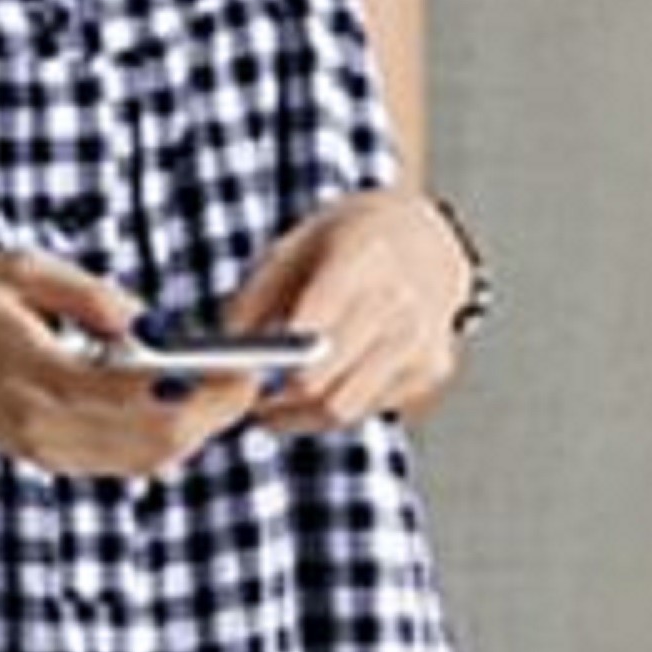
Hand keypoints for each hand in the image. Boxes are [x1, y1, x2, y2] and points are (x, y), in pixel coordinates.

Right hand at [0, 245, 276, 485]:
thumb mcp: (14, 268)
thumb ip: (82, 292)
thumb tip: (143, 318)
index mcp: (38, 371)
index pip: (141, 394)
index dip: (203, 388)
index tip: (244, 366)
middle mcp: (45, 423)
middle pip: (154, 440)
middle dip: (213, 415)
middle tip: (251, 379)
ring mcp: (45, 448)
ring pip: (143, 460)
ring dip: (193, 432)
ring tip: (227, 390)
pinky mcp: (45, 456)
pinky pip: (119, 461)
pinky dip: (162, 440)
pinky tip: (184, 408)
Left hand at [207, 185, 474, 431]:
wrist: (426, 238)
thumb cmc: (344, 244)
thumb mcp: (291, 248)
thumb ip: (250, 304)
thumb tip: (218, 372)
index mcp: (363, 255)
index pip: (311, 331)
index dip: (270, 365)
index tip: (240, 377)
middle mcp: (400, 298)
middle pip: (321, 383)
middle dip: (276, 399)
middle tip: (248, 400)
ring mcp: (422, 337)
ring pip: (341, 409)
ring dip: (299, 413)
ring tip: (274, 398)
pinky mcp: (433, 368)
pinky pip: (366, 409)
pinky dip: (334, 406)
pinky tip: (322, 382)